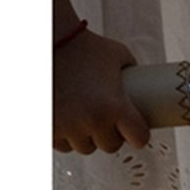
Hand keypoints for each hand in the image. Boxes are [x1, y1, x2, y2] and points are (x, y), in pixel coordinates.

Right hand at [53, 29, 150, 153]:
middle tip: (107, 121)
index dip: (139, 135)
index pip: (139, 138)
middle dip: (111, 136)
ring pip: (85, 147)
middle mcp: (93, 121)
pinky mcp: (48, 128)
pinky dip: (65, 137)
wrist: (46, 42)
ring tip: (85, 121)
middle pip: (111, 146)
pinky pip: (61, 145)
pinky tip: (67, 124)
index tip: (136, 131)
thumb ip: (132, 70)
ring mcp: (68, 127)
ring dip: (87, 138)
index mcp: (115, 106)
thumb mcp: (117, 54)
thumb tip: (144, 81)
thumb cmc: (82, 46)